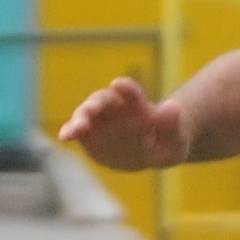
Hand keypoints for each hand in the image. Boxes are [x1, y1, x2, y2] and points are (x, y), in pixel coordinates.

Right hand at [58, 77, 193, 171]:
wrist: (148, 154)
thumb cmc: (165, 146)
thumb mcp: (174, 142)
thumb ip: (172, 126)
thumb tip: (174, 105)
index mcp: (138, 107)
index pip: (131, 93)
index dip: (126, 88)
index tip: (119, 84)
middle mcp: (116, 109)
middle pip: (102, 100)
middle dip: (95, 104)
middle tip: (90, 110)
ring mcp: (100, 121)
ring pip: (86, 114)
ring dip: (79, 119)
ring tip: (74, 130)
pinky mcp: (89, 134)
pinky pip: (77, 131)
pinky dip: (70, 131)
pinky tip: (65, 137)